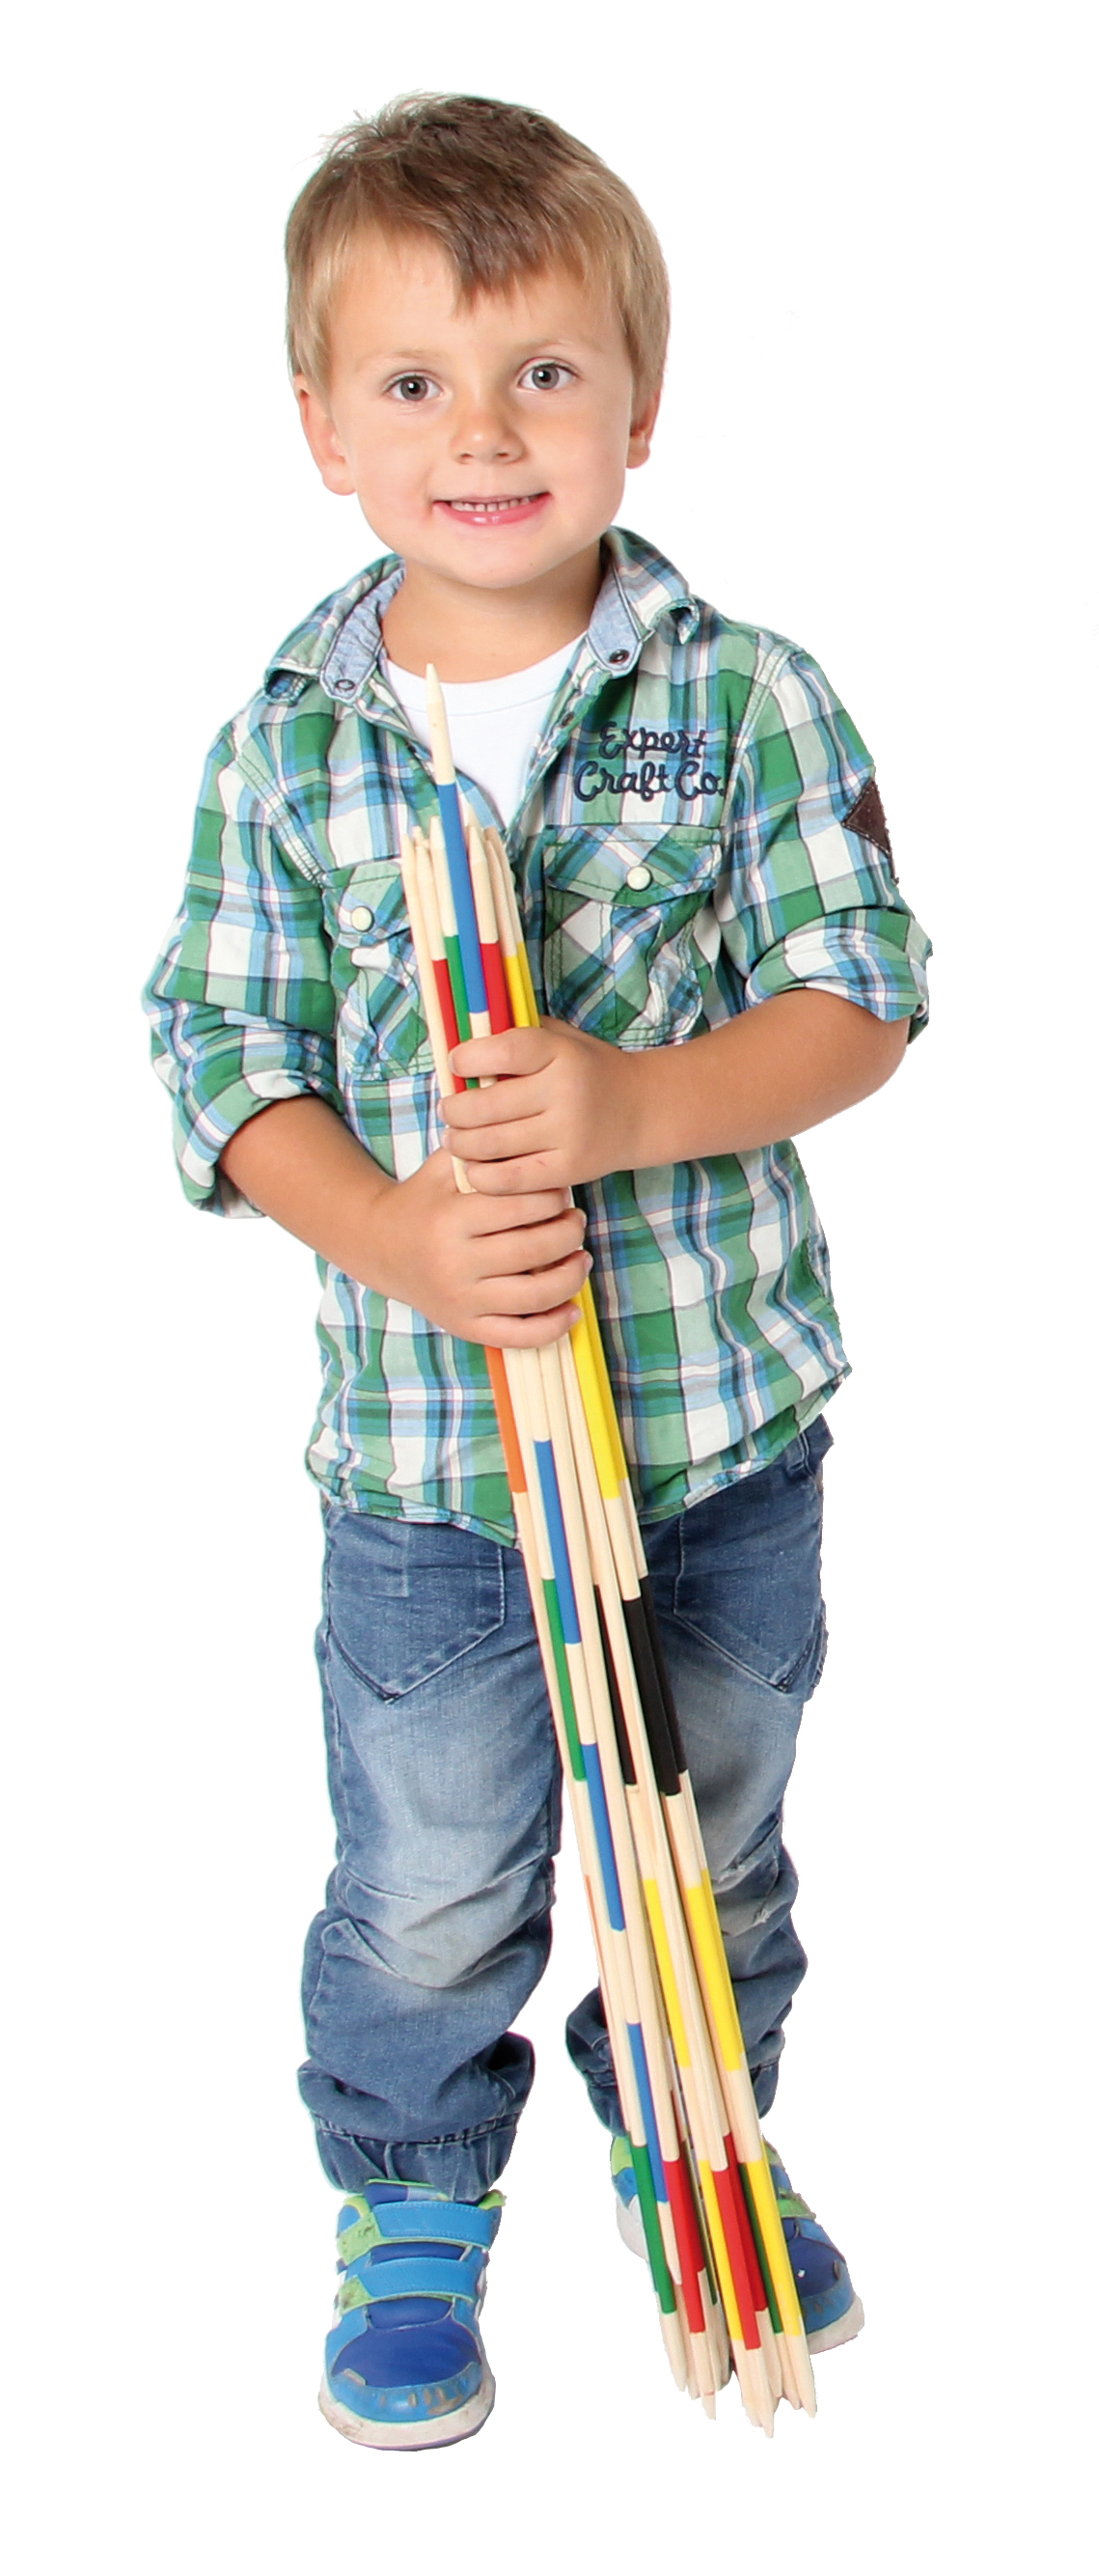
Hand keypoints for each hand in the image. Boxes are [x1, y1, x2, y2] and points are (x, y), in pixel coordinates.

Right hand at [369, 1147, 591, 1344]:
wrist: (380, 1246)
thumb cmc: (424, 1200)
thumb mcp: (445, 1166)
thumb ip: (485, 1151)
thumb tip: (534, 1141)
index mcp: (451, 1218)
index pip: (521, 1207)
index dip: (553, 1197)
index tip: (561, 1193)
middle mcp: (455, 1263)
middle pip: (535, 1249)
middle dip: (569, 1232)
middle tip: (576, 1221)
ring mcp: (461, 1300)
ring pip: (536, 1295)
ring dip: (572, 1276)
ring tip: (581, 1257)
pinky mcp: (465, 1327)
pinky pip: (520, 1336)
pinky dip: (554, 1327)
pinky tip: (572, 1310)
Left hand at [443, 1021, 638, 1192]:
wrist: (641, 1110)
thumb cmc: (587, 1070)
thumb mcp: (562, 1039)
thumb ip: (519, 1035)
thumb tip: (463, 1035)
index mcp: (561, 1053)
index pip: (504, 1052)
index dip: (469, 1058)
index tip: (456, 1063)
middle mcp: (565, 1092)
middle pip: (487, 1106)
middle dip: (454, 1110)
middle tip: (448, 1111)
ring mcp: (568, 1134)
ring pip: (491, 1144)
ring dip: (460, 1143)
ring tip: (454, 1139)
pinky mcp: (568, 1169)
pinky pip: (510, 1179)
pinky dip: (482, 1176)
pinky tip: (474, 1167)